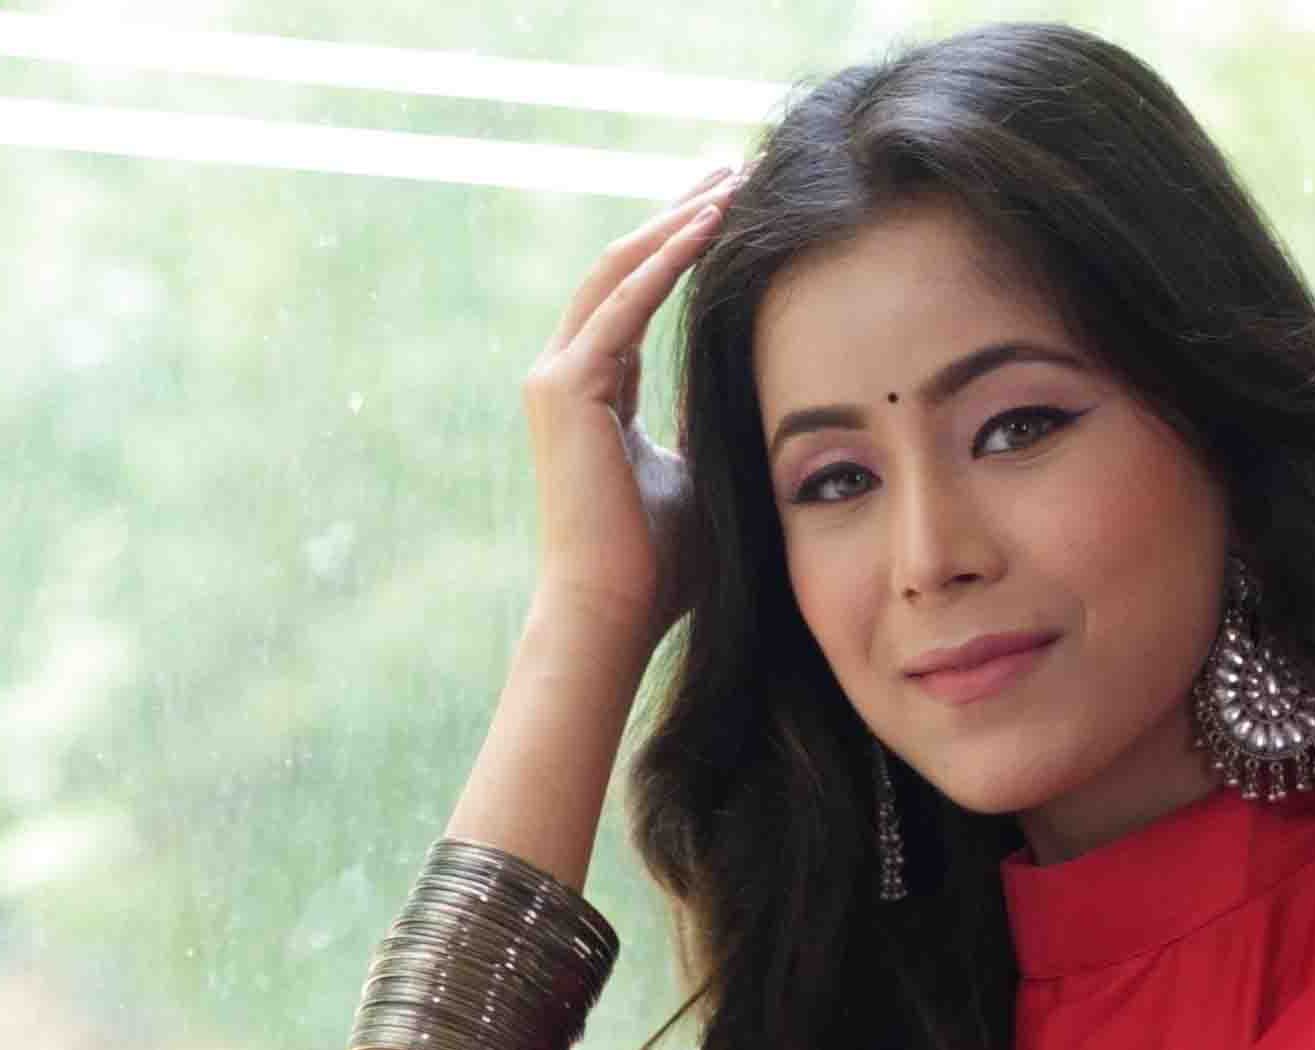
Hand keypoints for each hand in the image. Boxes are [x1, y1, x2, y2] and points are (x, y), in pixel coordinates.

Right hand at [520, 168, 732, 664]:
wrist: (611, 615)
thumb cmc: (657, 571)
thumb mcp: (697, 477)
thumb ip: (708, 429)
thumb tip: (759, 401)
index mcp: (592, 392)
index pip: (636, 298)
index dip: (681, 249)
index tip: (730, 211)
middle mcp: (563, 375)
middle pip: (623, 267)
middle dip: (678, 214)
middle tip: (734, 169)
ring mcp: (555, 379)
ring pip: (618, 272)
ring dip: (676, 223)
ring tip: (729, 181)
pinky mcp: (563, 390)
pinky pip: (622, 306)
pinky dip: (665, 263)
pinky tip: (708, 226)